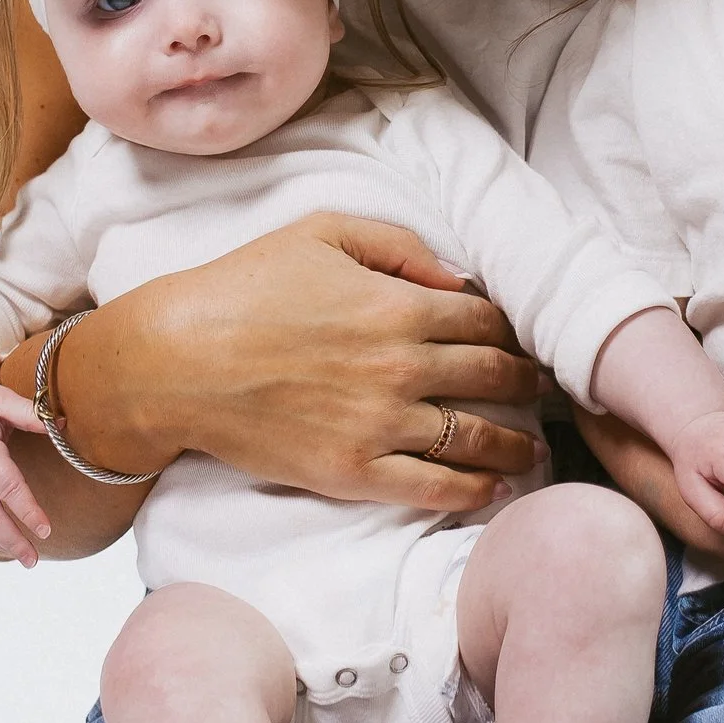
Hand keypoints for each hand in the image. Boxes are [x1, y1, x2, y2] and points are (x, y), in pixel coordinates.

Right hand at [47, 213, 545, 514]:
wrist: (176, 361)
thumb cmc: (242, 287)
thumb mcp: (321, 233)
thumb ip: (399, 246)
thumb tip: (457, 277)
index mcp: (398, 305)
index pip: (486, 319)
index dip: (514, 328)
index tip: (525, 338)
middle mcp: (402, 366)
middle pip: (494, 376)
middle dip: (529, 383)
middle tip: (547, 391)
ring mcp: (380, 424)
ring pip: (475, 436)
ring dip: (517, 444)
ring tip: (535, 450)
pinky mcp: (354, 471)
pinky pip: (433, 486)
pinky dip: (473, 489)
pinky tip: (493, 489)